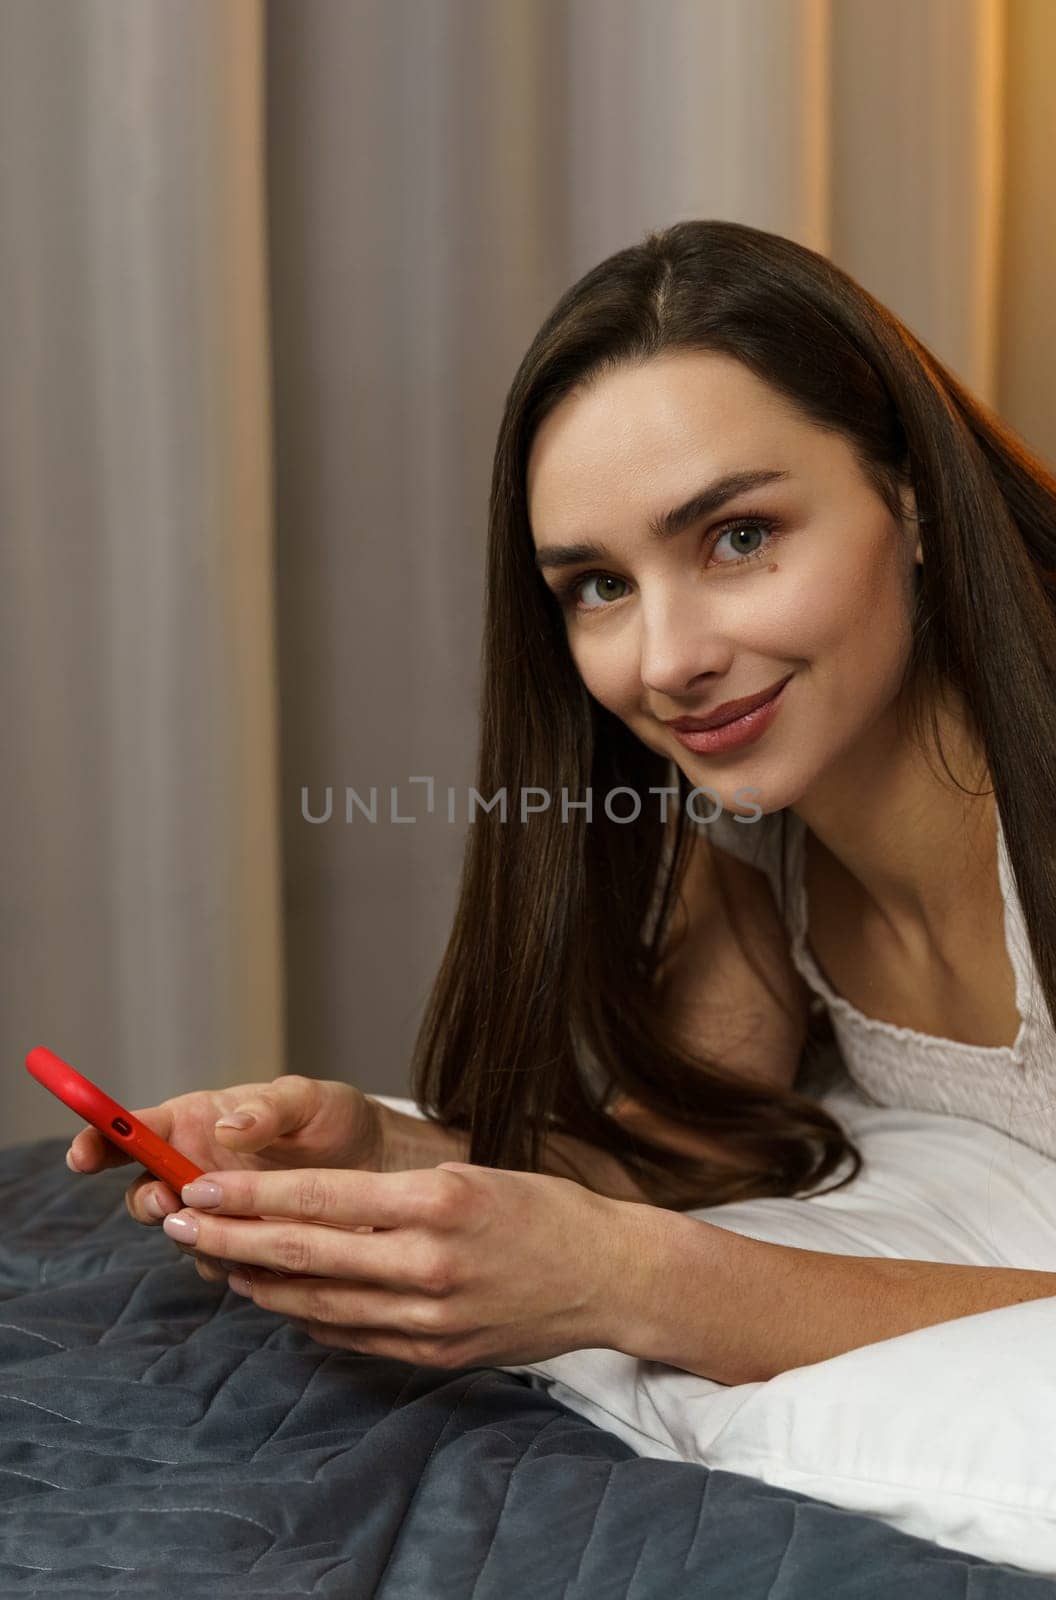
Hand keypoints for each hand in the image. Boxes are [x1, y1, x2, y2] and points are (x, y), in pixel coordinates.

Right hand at [65, 1075, 386, 1283]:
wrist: (377, 1168)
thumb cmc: (335, 1120)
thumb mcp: (309, 1099)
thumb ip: (268, 1108)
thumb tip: (225, 1127)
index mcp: (194, 1122)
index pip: (132, 1131)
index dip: (99, 1140)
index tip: (82, 1154)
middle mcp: (194, 1170)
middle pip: (144, 1194)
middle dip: (148, 1203)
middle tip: (170, 1205)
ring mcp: (215, 1214)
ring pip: (181, 1237)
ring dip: (195, 1238)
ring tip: (231, 1231)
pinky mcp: (241, 1250)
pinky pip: (219, 1266)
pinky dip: (233, 1264)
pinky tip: (264, 1256)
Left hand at [161, 1160, 646, 1367]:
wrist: (608, 1275)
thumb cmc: (539, 1210)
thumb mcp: (468, 1175)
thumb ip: (390, 1197)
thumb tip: (306, 1208)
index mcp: (440, 1199)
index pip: (322, 1197)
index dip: (252, 1194)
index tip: (202, 1187)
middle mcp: (431, 1260)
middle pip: (306, 1252)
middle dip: (232, 1238)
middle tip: (179, 1224)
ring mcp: (433, 1316)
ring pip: (320, 1302)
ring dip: (260, 1283)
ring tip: (219, 1263)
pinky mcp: (437, 1355)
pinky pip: (354, 1336)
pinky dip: (309, 1317)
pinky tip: (281, 1300)